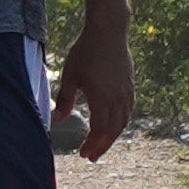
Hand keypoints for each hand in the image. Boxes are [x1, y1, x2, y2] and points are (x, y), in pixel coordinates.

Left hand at [58, 13, 134, 163]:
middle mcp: (118, 98)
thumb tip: (58, 120)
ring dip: (111, 136)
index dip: (92, 144)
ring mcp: (126, 92)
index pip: (99, 130)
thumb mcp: (70, 75)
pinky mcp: (130, 85)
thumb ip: (64, 99)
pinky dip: (120, 122)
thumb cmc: (85, 52)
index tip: (83, 155)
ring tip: (100, 144)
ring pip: (122, 122)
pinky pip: (128, 111)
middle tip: (91, 157)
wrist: (108, 32)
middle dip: (102, 146)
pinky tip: (113, 124)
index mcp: (102, 98)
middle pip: (113, 130)